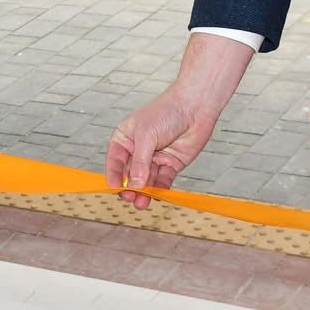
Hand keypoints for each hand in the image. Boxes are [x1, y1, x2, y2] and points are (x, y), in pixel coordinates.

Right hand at [106, 34, 251, 209]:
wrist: (195, 107)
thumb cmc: (166, 112)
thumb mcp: (147, 136)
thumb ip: (140, 162)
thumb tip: (134, 184)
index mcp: (125, 138)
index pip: (115, 161)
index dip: (114, 175)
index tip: (114, 188)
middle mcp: (138, 150)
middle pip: (130, 174)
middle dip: (130, 187)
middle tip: (131, 197)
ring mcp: (154, 158)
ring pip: (146, 180)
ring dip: (144, 192)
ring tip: (142, 202)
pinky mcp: (170, 165)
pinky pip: (162, 181)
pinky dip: (159, 189)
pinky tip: (157, 194)